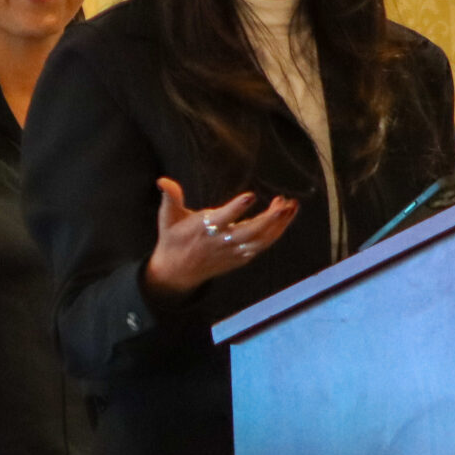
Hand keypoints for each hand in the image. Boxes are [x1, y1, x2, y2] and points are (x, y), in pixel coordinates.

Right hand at [141, 178, 297, 303]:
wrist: (176, 272)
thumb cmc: (173, 239)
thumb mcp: (167, 218)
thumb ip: (171, 197)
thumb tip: (162, 181)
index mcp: (205, 229)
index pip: (223, 218)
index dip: (236, 208)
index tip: (250, 196)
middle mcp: (222, 242)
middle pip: (251, 231)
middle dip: (270, 218)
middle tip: (284, 202)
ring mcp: (233, 252)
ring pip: (262, 240)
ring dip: (279, 224)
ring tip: (292, 206)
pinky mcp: (240, 258)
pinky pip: (262, 246)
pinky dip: (276, 233)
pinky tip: (285, 219)